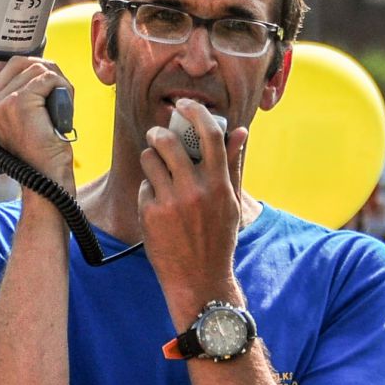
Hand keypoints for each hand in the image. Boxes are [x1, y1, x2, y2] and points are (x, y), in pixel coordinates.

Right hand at [0, 57, 75, 185]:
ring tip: (61, 100)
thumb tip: (32, 65)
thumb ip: (13, 94)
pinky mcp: (19, 103)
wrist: (46, 178)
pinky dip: (63, 87)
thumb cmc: (39, 152)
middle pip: (16, 62)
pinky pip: (47, 78)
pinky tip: (65, 104)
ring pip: (34, 68)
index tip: (33, 82)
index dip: (15, 68)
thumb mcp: (16, 121)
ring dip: (56, 80)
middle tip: (56, 90)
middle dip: (42, 71)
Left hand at [139, 99, 245, 306]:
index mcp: (219, 184)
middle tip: (157, 135)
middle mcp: (194, 190)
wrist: (199, 279)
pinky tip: (158, 205)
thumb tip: (240, 131)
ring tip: (157, 170)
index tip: (186, 104)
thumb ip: (232, 164)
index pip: (209, 134)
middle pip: (167, 141)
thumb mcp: (231, 202)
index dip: (196, 112)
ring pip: (149, 160)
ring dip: (151, 159)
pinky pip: (143, 187)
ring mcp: (170, 202)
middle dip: (159, 133)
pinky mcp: (150, 214)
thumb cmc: (218, 239)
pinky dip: (148, 191)